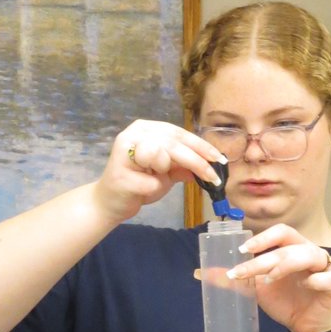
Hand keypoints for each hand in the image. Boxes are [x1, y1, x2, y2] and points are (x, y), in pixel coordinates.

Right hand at [94, 120, 225, 223]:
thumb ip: (183, 166)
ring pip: (161, 158)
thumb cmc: (138, 185)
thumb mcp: (166, 174)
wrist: (111, 203)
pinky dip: (153, 189)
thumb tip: (210, 163)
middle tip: (214, 177)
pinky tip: (142, 190)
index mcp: (147, 129)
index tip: (219, 159)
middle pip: (174, 144)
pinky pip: (151, 182)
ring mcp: (125, 150)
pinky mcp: (120, 172)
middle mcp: (135, 133)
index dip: (200, 146)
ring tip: (157, 180)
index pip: (179, 133)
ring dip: (165, 173)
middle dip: (197, 161)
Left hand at [226, 224, 330, 331]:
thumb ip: (233, 279)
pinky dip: (318, 279)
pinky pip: (330, 278)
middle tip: (247, 262)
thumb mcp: (256, 289)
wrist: (307, 326)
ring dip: (288, 263)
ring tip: (269, 278)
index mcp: (291, 249)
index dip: (262, 238)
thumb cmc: (286, 301)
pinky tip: (307, 284)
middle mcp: (308, 253)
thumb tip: (200, 273)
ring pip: (310, 255)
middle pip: (290, 242)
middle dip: (267, 252)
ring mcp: (323, 268)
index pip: (279, 233)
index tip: (241, 250)